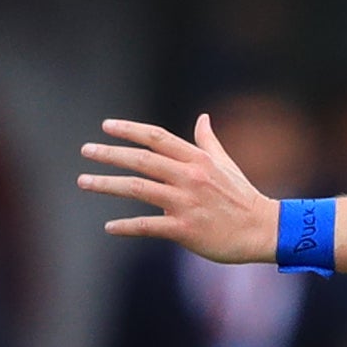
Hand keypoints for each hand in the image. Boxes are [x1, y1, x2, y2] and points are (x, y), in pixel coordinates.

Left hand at [80, 115, 277, 264]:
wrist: (263, 230)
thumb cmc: (243, 196)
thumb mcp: (226, 164)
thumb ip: (208, 142)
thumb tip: (203, 117)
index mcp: (197, 159)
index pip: (157, 138)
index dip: (129, 130)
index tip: (106, 126)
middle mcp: (189, 177)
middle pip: (141, 160)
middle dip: (110, 154)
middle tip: (86, 150)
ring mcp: (186, 203)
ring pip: (138, 189)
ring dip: (107, 185)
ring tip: (84, 182)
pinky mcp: (185, 228)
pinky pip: (148, 225)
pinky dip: (126, 225)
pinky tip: (109, 226)